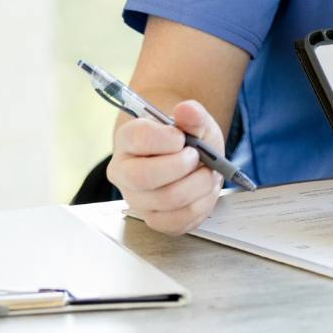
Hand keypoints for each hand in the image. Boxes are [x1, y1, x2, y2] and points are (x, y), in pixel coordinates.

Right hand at [107, 100, 226, 235]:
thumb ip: (193, 114)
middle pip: (144, 177)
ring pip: (166, 200)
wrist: (189, 156)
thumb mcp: (194, 121)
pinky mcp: (154, 220)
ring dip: (198, 185)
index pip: (138, 138)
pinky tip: (203, 191)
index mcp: (127, 140)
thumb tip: (187, 110)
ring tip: (207, 173)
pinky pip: (177, 221)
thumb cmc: (186, 137)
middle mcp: (124, 173)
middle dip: (182, 166)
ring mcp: (137, 200)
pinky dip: (200, 205)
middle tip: (198, 157)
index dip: (167, 139)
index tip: (182, 137)